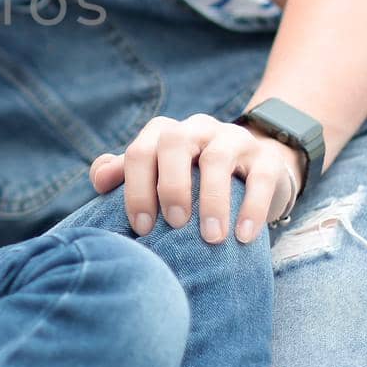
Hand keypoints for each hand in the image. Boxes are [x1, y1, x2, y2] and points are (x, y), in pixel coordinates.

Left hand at [87, 114, 300, 244]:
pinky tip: (243, 236)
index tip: (141, 228)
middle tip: (174, 224)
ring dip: (212, 199)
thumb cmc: (192, 180)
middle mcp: (197, 128)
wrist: (252, 171)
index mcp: (165, 133)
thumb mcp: (158, 174)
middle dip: (170, 185)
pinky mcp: (266, 158)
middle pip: (175, 142)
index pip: (141, 151)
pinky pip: (260, 176)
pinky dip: (252, 207)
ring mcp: (233, 139)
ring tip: (211, 238)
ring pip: (217, 158)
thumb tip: (100, 178)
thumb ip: (126, 174)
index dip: (136, 189)